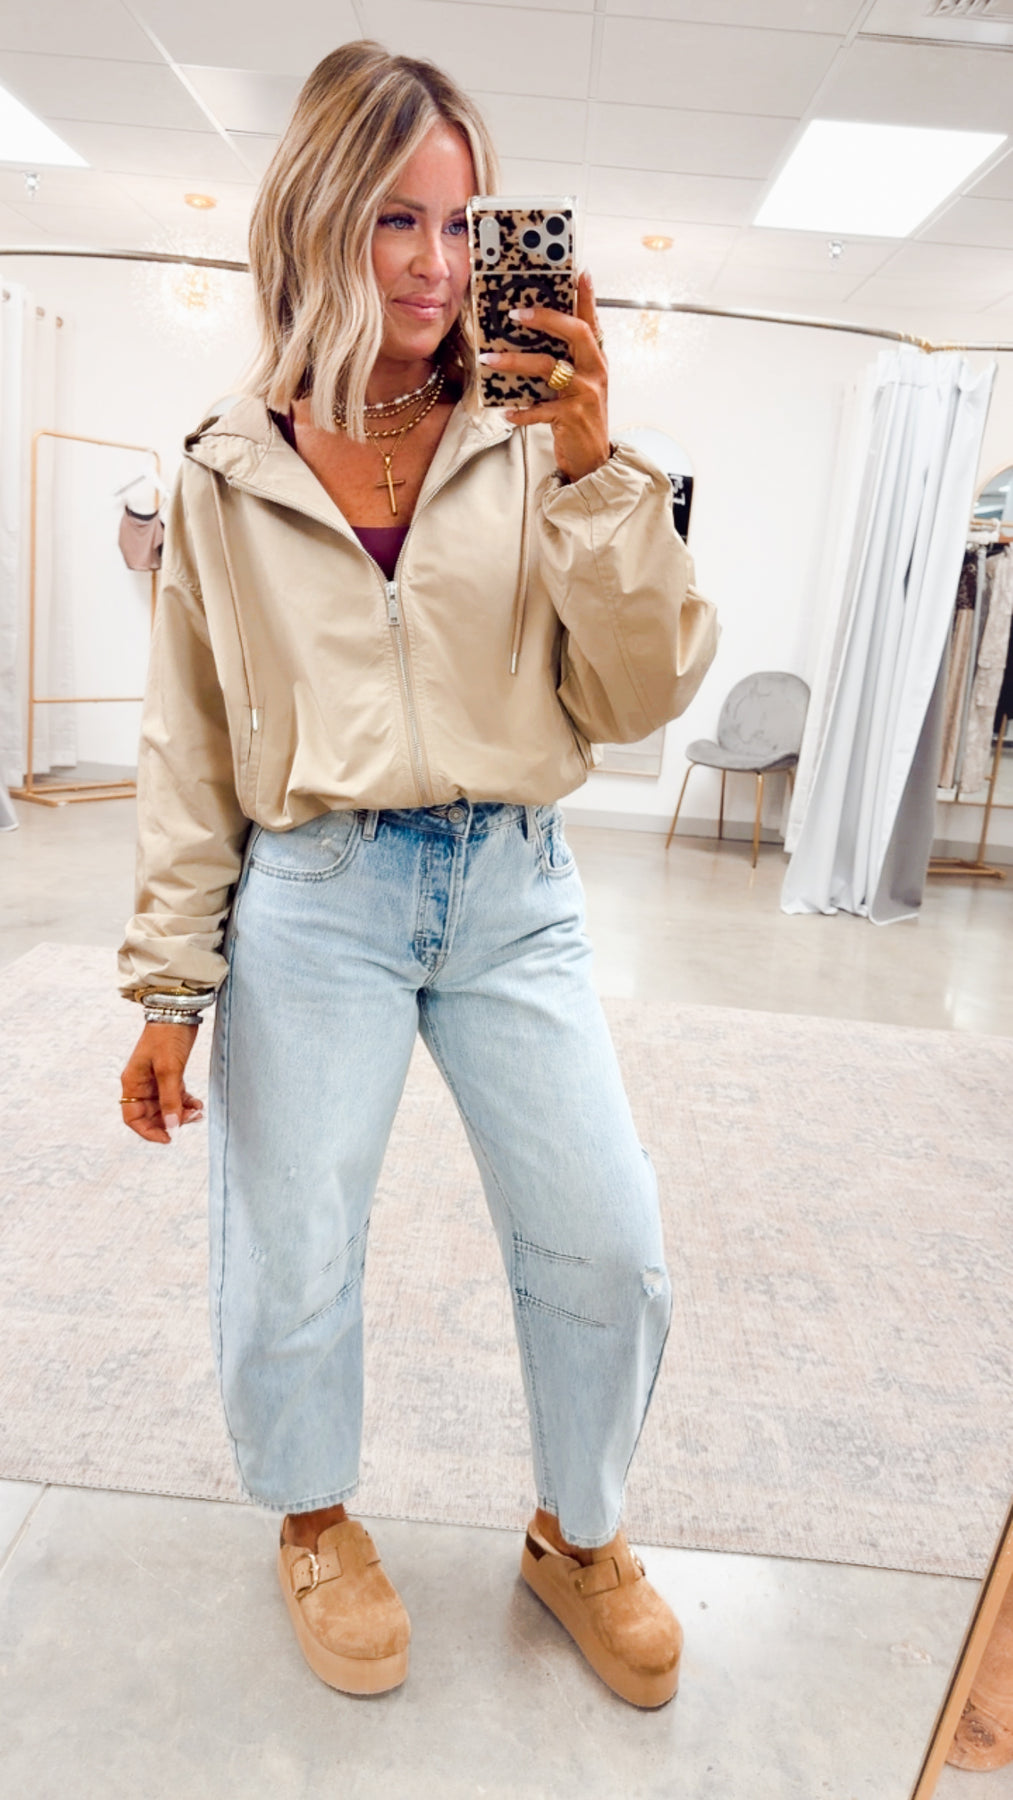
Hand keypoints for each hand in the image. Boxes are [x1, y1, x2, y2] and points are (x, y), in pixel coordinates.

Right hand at [120, 1021, 204, 1144]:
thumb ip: (170, 1099)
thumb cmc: (167, 1036)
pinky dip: (186, 1102)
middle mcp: (141, 1083)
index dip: (148, 1132)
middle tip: (191, 1119)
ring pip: (166, 1106)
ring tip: (198, 1111)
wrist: (178, 1010)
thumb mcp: (169, 1069)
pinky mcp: (169, 1073)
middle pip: (151, 1115)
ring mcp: (155, 1079)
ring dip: (181, 1113)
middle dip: (170, 1121)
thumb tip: (172, 1127)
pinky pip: (175, 1096)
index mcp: (133, 1083)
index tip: (168, 1138)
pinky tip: (198, 1104)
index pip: (132, 1118)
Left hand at [479, 269, 608, 483]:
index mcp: (596, 360)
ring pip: (549, 367)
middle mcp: (594, 371)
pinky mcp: (572, 416)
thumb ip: (566, 360)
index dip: (586, 296)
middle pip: (575, 333)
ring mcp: (585, 393)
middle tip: (517, 314)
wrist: (593, 460)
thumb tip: (538, 340)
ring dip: (515, 361)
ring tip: (490, 359)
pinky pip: (541, 409)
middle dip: (546, 318)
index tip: (578, 272)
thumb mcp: (579, 384)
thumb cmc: (581, 419)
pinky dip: (521, 411)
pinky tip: (507, 413)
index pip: (591, 321)